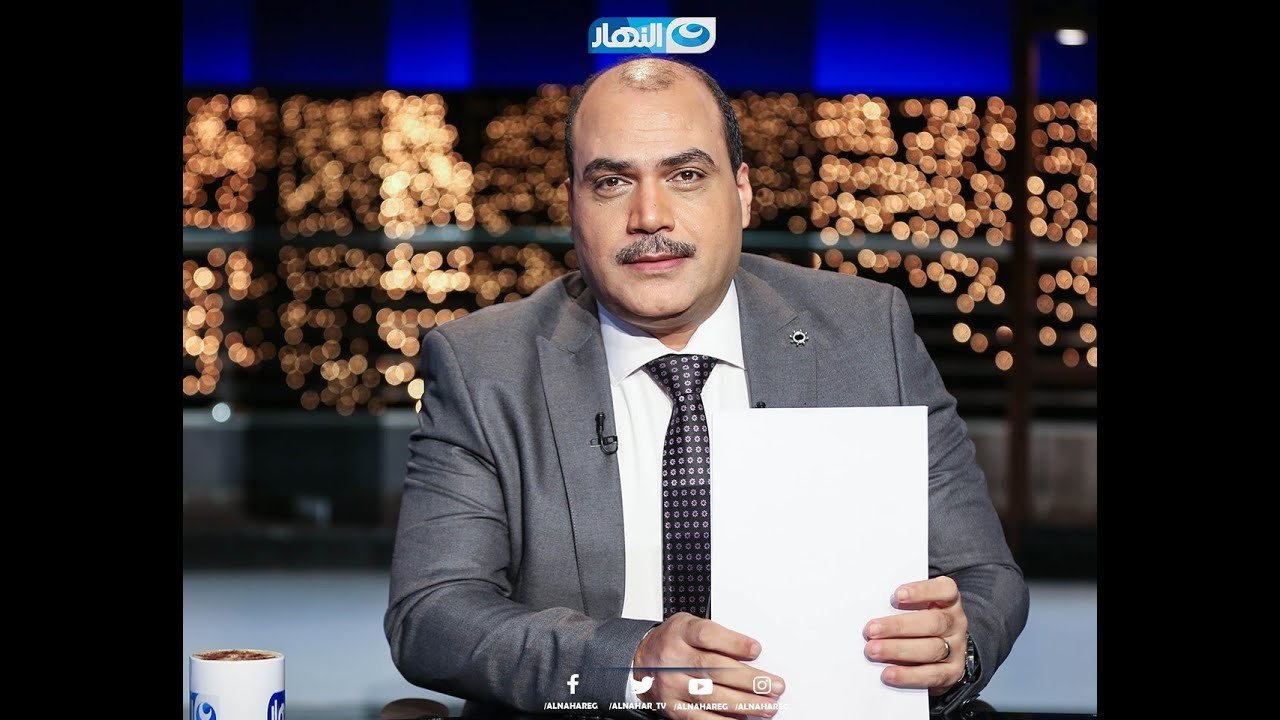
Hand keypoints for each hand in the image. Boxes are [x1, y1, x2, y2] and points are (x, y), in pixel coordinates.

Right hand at [633, 612, 785, 718]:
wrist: (640, 661)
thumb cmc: (673, 642)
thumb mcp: (689, 626)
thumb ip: (717, 636)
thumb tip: (752, 653)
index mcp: (680, 633)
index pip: (707, 635)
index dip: (733, 643)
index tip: (757, 650)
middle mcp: (673, 659)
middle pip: (714, 669)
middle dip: (749, 679)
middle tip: (775, 686)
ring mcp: (671, 686)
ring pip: (710, 696)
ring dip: (743, 703)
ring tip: (767, 706)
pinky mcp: (673, 708)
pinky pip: (700, 718)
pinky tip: (743, 719)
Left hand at [863, 576, 967, 695]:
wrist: (943, 654)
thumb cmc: (919, 622)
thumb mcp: (915, 608)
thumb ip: (899, 606)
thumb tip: (870, 607)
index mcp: (949, 601)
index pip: (945, 590)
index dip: (922, 591)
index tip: (897, 595)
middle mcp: (956, 623)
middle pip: (933, 622)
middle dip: (899, 626)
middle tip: (871, 630)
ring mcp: (957, 649)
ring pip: (932, 649)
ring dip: (898, 650)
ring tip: (873, 650)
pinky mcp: (952, 672)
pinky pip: (932, 675)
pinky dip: (908, 675)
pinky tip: (889, 673)